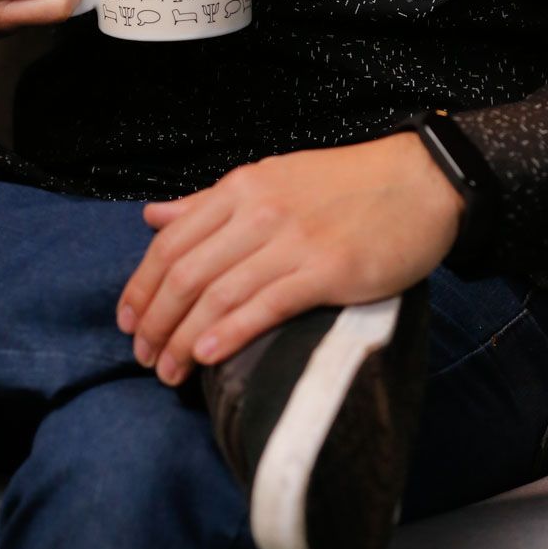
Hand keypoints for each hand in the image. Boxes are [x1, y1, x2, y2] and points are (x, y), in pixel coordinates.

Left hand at [115, 133, 463, 387]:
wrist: (420, 180)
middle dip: (157, 320)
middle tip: (142, 357)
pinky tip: (207, 356)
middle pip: (187, 272)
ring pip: (219, 294)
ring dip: (184, 338)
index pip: (171, 240)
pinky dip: (230, 332)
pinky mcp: (327, 270)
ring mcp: (292, 241)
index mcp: (241, 188)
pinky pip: (266, 304)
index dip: (142, 284)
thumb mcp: (271, 178)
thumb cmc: (344, 184)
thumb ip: (209, 202)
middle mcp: (258, 211)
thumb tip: (154, 216)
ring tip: (167, 371)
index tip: (127, 320)